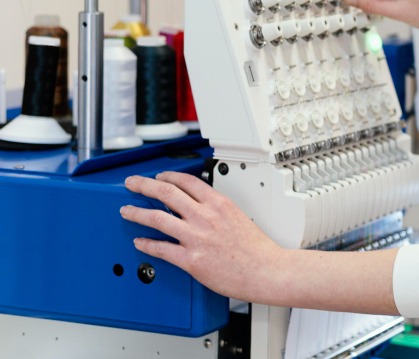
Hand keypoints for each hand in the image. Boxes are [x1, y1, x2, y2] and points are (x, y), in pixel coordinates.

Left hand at [121, 172, 284, 302]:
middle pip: (166, 193)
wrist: (265, 269)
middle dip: (144, 186)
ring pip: (157, 218)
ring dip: (137, 213)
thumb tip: (201, 208)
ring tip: (127, 211)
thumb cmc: (256, 248)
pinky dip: (147, 244)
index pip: (187, 181)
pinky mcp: (191, 259)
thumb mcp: (239, 216)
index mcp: (219, 203)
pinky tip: (140, 242)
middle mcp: (205, 217)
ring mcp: (196, 237)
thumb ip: (217, 210)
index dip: (168, 176)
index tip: (159, 177)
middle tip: (133, 184)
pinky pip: (161, 249)